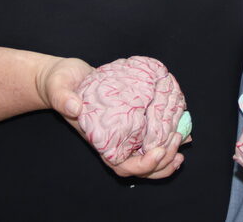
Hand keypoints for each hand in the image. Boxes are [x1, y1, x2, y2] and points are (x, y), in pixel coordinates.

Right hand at [37, 57, 184, 178]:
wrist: (67, 77)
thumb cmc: (60, 85)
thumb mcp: (58, 89)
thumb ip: (63, 99)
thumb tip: (74, 107)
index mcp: (100, 140)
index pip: (122, 165)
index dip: (142, 165)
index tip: (158, 152)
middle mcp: (115, 140)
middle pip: (141, 165)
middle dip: (162, 162)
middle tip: (177, 144)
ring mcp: (125, 131)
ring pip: (149, 152)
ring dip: (169, 152)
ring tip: (183, 142)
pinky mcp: (133, 117)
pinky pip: (152, 132)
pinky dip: (168, 132)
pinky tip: (182, 125)